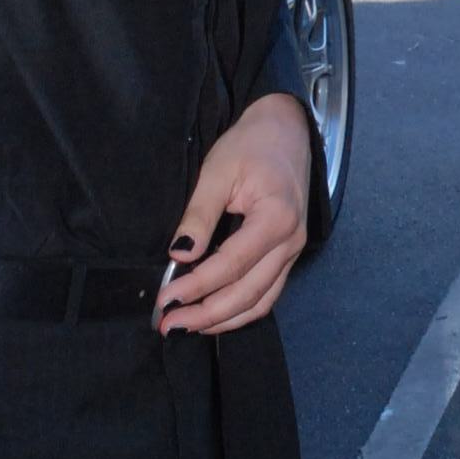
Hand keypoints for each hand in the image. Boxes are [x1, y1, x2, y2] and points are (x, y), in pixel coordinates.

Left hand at [160, 92, 311, 333]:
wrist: (286, 131)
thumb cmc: (252, 145)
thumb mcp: (217, 170)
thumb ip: (199, 215)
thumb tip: (180, 254)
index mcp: (276, 218)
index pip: (232, 265)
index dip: (197, 286)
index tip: (166, 299)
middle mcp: (290, 242)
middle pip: (249, 293)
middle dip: (208, 314)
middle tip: (171, 325)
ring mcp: (293, 251)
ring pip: (261, 301)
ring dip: (224, 319)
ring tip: (187, 326)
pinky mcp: (287, 254)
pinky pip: (267, 293)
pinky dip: (240, 310)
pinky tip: (214, 316)